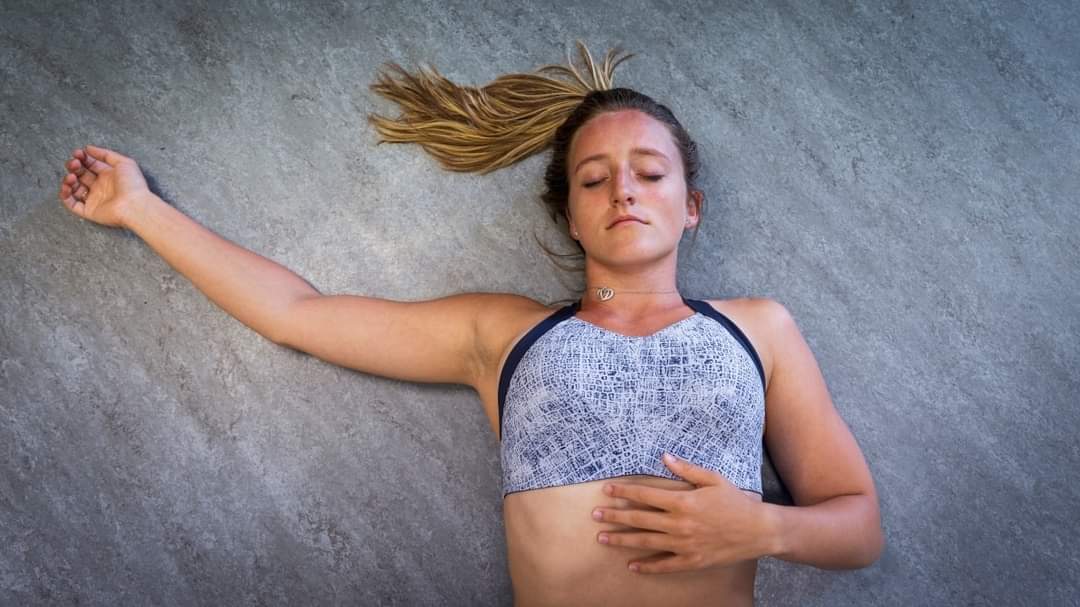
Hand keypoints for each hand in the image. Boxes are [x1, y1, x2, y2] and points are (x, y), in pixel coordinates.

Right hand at [58, 144, 152, 227]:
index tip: (78, 153)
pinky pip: (72, 204)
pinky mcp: (90, 211)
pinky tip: (66, 187)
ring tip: (71, 177)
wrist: (135, 205)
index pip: (90, 164)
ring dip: (68, 180)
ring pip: (75, 188)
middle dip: (74, 167)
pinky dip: (65, 196)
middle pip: (81, 174)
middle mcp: (100, 187)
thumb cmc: (133, 184)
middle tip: (74, 163)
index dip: (82, 158)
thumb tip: (88, 148)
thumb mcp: (124, 162)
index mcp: (109, 175)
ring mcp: (94, 199)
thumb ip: (105, 154)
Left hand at [592, 453, 772, 573]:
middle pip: (640, 519)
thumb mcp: (713, 479)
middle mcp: (680, 524)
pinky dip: (647, 566)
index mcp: (683, 501)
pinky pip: (665, 565)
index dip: (624, 492)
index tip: (607, 490)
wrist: (759, 530)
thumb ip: (686, 469)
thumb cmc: (736, 502)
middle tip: (594, 515)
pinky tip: (631, 565)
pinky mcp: (692, 560)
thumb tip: (663, 457)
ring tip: (602, 537)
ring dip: (622, 540)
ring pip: (646, 542)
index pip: (646, 495)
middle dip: (615, 516)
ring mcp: (684, 544)